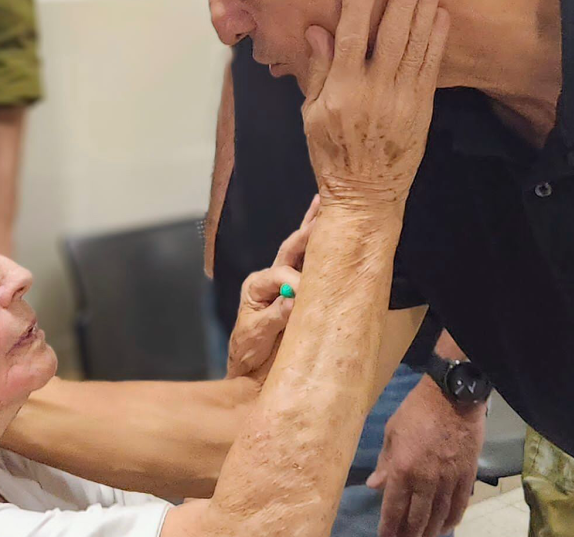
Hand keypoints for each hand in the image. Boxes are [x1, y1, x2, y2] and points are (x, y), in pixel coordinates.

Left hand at [227, 196, 319, 382]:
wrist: (251, 370)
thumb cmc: (249, 353)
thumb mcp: (256, 336)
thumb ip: (274, 316)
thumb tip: (294, 298)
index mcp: (256, 286)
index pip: (280, 274)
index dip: (296, 280)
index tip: (307, 292)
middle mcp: (269, 278)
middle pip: (291, 250)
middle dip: (306, 230)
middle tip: (322, 208)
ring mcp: (283, 282)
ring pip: (300, 250)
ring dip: (312, 227)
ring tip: (322, 203)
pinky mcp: (297, 290)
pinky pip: (309, 264)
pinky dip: (317, 244)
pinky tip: (323, 224)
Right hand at [301, 0, 448, 207]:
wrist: (366, 194)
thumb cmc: (331, 155)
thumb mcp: (311, 116)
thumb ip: (317, 71)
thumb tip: (317, 31)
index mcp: (341, 92)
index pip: (349, 39)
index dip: (357, 5)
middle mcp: (374, 92)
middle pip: (390, 35)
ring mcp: (402, 100)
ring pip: (415, 46)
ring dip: (424, 10)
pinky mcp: (422, 108)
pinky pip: (431, 66)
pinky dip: (436, 39)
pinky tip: (441, 15)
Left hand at [367, 377, 485, 536]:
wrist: (453, 396)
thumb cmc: (416, 410)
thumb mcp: (392, 432)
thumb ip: (385, 462)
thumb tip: (374, 485)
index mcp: (403, 468)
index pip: (394, 507)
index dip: (389, 527)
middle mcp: (426, 480)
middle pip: (417, 518)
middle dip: (409, 534)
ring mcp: (449, 479)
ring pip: (439, 516)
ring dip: (430, 531)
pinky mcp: (467, 475)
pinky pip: (460, 504)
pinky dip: (452, 518)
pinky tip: (446, 526)